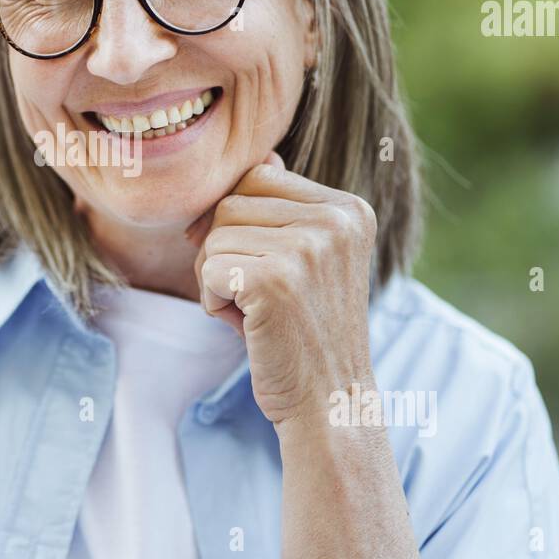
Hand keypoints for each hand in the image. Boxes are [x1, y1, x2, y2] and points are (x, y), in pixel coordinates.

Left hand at [186, 150, 378, 425]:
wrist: (330, 404)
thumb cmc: (306, 331)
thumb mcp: (308, 259)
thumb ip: (286, 209)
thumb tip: (263, 155)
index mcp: (349, 208)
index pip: (259, 177)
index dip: (234, 219)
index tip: (248, 263)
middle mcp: (336, 220)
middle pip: (230, 203)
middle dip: (223, 250)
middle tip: (255, 297)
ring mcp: (308, 248)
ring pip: (214, 236)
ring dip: (216, 278)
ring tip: (256, 313)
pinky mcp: (276, 280)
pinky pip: (208, 269)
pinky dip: (213, 301)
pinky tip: (247, 327)